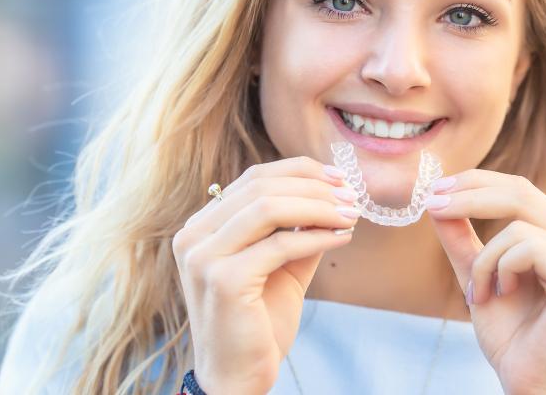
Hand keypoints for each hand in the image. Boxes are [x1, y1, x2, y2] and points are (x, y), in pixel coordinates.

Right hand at [172, 157, 358, 394]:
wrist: (238, 377)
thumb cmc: (259, 321)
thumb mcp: (282, 264)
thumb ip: (298, 228)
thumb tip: (335, 194)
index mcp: (202, 226)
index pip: (254, 178)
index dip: (300, 171)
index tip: (339, 178)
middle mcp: (194, 235)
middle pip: (261, 186)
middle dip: (314, 187)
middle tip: (351, 196)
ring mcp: (203, 257)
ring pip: (269, 207)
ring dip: (319, 207)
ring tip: (351, 214)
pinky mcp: (223, 280)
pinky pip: (280, 244)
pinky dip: (317, 236)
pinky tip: (342, 237)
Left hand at [425, 170, 545, 394]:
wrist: (525, 379)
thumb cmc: (508, 331)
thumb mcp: (475, 272)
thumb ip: (460, 237)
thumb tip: (436, 198)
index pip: (520, 189)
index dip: (476, 182)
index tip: (436, 189)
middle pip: (521, 192)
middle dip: (469, 196)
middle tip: (433, 206)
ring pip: (518, 225)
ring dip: (484, 259)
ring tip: (480, 292)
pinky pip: (528, 248)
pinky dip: (500, 269)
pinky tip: (501, 294)